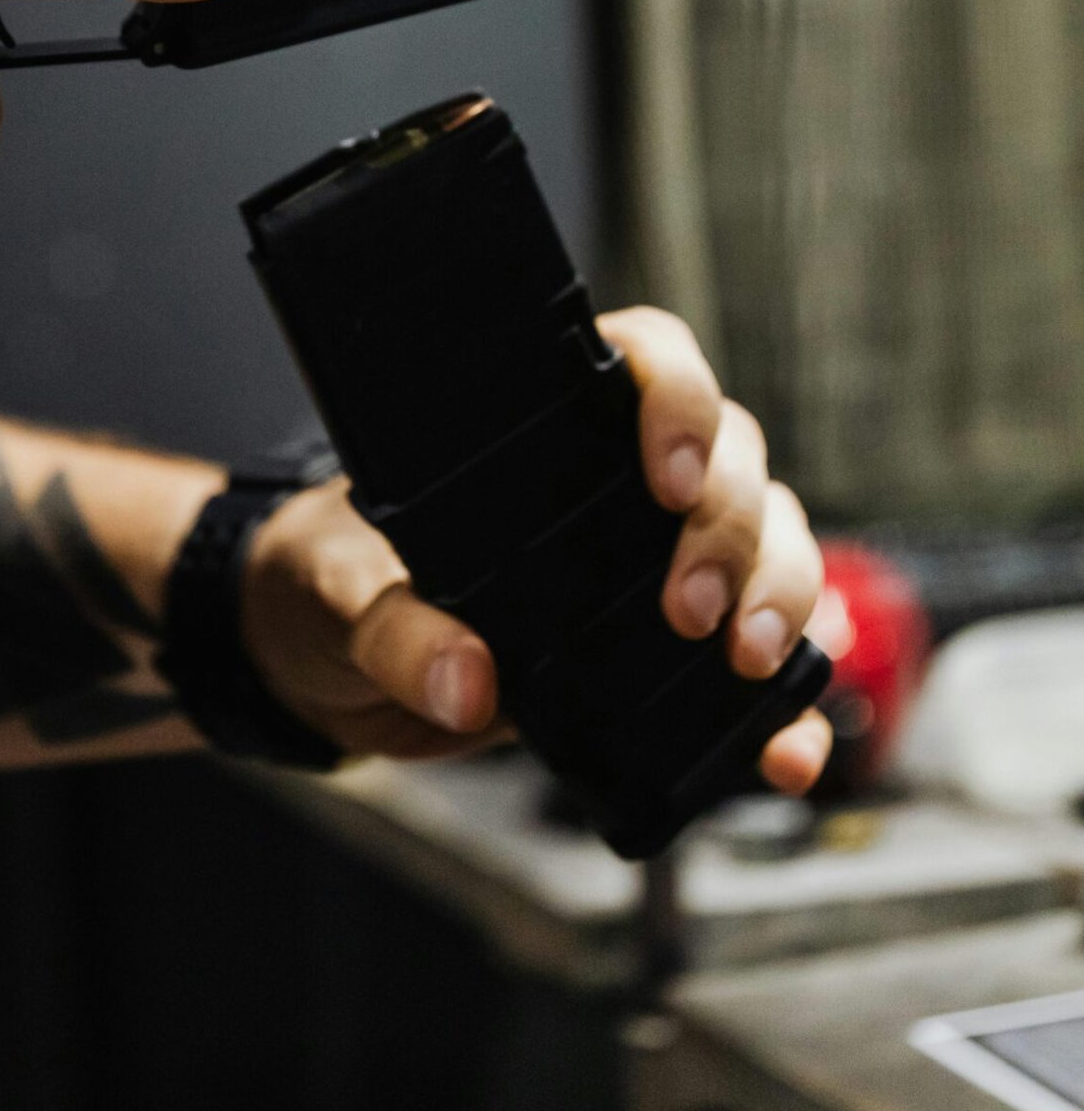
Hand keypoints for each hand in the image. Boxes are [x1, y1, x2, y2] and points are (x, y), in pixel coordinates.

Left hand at [241, 305, 829, 794]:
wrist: (322, 667)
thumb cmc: (326, 579)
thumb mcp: (334, 592)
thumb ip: (393, 628)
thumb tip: (469, 681)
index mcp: (540, 422)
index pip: (645, 360)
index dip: (679, 401)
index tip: (668, 478)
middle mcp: (612, 476)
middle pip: (730, 457)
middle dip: (732, 531)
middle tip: (691, 614)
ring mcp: (646, 558)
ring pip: (766, 539)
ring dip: (781, 594)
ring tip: (743, 664)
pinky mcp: (655, 645)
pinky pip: (750, 654)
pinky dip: (781, 701)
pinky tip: (786, 750)